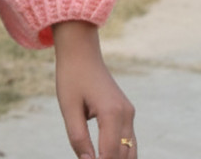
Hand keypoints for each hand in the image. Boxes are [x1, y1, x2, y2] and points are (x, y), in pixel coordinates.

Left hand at [54, 21, 136, 158]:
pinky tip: (105, 156)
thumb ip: (78, 137)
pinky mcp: (127, 111)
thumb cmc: (71, 76)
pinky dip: (119, 152)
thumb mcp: (69, 107)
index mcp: (112, 113)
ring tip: (99, 158)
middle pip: (124, 155)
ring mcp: (129, 112)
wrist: (81, 51)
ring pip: (131, 150)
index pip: (110, 154)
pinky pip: (128, 139)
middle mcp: (126, 114)